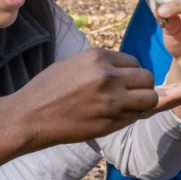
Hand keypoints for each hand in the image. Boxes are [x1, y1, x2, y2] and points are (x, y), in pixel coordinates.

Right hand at [0, 48, 180, 166]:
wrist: (30, 116)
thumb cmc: (48, 89)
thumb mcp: (74, 64)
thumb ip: (101, 65)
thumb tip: (128, 70)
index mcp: (97, 57)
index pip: (134, 62)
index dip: (131, 73)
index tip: (122, 82)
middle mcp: (108, 76)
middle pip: (147, 78)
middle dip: (142, 87)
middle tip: (129, 95)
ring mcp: (111, 100)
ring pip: (149, 99)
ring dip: (143, 103)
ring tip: (127, 107)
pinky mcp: (110, 122)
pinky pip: (135, 117)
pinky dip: (131, 117)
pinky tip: (115, 117)